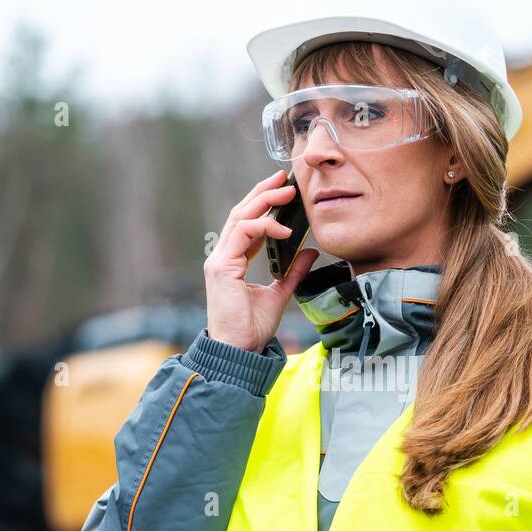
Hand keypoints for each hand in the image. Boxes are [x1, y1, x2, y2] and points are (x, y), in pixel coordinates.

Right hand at [204, 168, 319, 352]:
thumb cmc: (252, 328)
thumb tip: (311, 251)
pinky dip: (264, 226)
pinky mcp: (221, 267)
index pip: (247, 223)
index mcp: (233, 261)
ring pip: (239, 218)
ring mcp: (219, 260)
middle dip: (263, 193)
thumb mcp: (280, 294)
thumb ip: (294, 272)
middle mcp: (223, 257)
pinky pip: (242, 234)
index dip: (264, 204)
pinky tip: (284, 229)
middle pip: (241, 213)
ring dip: (264, 201)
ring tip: (286, 192)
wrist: (238, 351)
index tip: (283, 190)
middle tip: (284, 179)